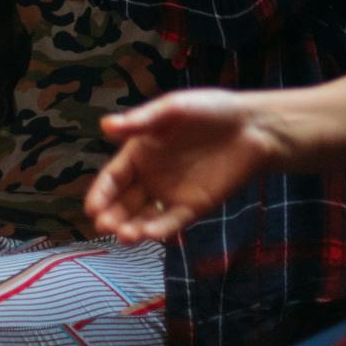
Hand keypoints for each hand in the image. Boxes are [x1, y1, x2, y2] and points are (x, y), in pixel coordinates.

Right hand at [86, 90, 284, 242]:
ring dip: (131, 228)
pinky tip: (149, 234)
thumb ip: (141, 121)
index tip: (92, 209)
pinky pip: (171, 222)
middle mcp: (150, 177)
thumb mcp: (173, 110)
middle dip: (111, 217)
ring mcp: (171, 194)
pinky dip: (158, 230)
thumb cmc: (210, 110)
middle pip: (123, 203)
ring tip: (126, 235)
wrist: (253, 127)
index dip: (101, 194)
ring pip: (143, 217)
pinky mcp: (193, 208)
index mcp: (140, 152)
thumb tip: (104, 125)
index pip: (112, 178)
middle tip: (104, 226)